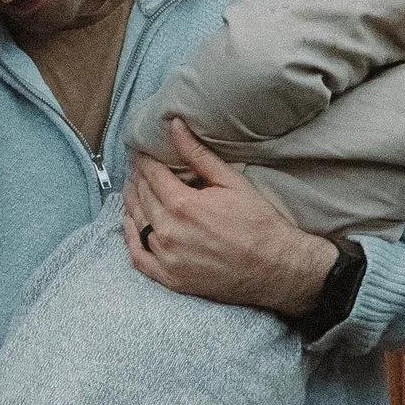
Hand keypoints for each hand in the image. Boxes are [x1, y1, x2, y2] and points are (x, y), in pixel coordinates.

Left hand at [121, 124, 340, 315]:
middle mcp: (169, 232)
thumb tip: (175, 126)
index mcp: (183, 205)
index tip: (141, 151)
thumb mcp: (231, 182)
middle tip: (137, 166)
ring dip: (131, 202)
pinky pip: (138, 257)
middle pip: (141, 196)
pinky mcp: (171, 278)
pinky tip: (130, 223)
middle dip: (137, 177)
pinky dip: (130, 238)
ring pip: (137, 223)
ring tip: (133, 188)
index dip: (144, 159)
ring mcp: (167, 258)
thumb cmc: (258, 223)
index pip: (151, 174)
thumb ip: (198, 155)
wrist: (275, 267)